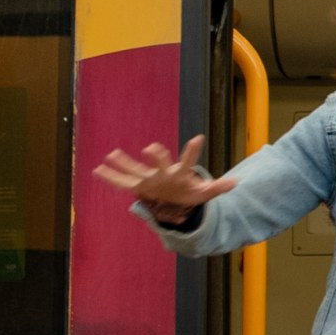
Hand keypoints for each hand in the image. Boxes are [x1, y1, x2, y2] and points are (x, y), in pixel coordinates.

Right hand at [93, 137, 232, 223]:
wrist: (175, 196)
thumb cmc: (190, 192)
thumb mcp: (204, 193)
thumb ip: (218, 187)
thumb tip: (237, 182)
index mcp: (181, 174)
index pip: (188, 162)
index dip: (193, 151)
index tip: (198, 138)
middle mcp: (164, 172)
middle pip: (160, 163)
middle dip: (156, 157)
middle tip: (150, 148)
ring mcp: (150, 177)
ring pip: (137, 170)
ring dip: (125, 163)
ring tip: (112, 154)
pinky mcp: (140, 185)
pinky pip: (123, 182)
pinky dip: (111, 177)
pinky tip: (98, 170)